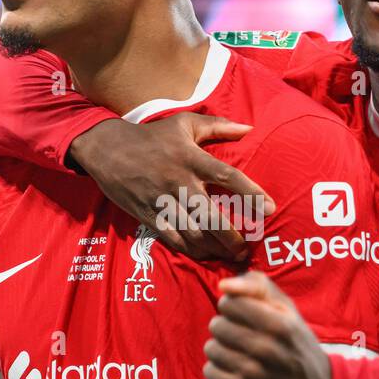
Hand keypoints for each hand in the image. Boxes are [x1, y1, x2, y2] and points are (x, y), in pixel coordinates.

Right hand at [68, 115, 275, 261]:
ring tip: (230, 255)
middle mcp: (178, 182)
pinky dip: (191, 250)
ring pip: (192, 233)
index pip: (228, 176)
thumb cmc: (151, 136)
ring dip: (214, 248)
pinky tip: (205, 254)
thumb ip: (218, 126)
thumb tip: (248, 128)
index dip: (251, 193)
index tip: (270, 209)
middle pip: (211, 216)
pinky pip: (173, 239)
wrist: (107, 149)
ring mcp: (162, 201)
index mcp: (191, 158)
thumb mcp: (184, 123)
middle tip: (245, 248)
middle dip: (231, 237)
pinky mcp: (148, 215)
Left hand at [203, 271, 332, 378]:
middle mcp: (265, 348)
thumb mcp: (289, 310)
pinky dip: (219, 371)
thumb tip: (223, 285)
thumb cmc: (297, 344)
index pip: (229, 303)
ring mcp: (252, 373)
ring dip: (222, 350)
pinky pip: (210, 372)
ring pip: (211, 348)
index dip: (234, 308)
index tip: (245, 317)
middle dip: (228, 328)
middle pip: (217, 325)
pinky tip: (235, 372)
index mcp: (278, 324)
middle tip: (244, 337)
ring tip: (240, 355)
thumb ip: (258, 286)